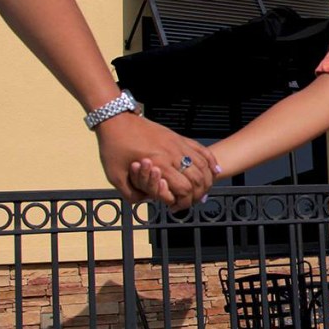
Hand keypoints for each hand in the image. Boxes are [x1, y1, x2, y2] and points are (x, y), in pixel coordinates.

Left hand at [94, 112, 216, 209]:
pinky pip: (202, 149)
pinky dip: (211, 161)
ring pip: (204, 165)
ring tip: (203, 190)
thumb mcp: (115, 176)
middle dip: (197, 195)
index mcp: (158, 165)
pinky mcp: (178, 137)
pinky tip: (215, 170)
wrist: (116, 120)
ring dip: (207, 180)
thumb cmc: (113, 148)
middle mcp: (172, 154)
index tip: (176, 208)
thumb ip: (131, 193)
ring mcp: (178, 144)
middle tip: (190, 202)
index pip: (183, 189)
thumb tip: (147, 202)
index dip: (184, 203)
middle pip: (197, 179)